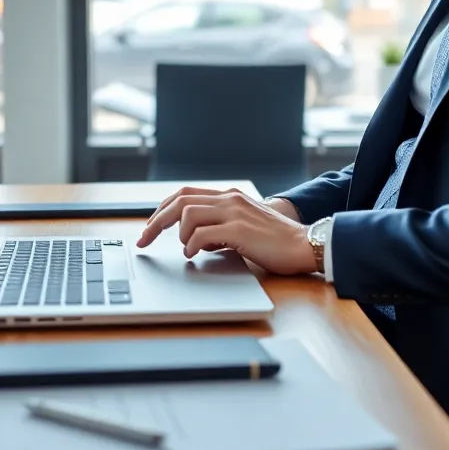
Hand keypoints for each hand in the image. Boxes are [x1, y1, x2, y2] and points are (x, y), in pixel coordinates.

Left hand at [136, 186, 316, 275]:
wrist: (304, 245)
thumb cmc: (275, 241)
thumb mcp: (243, 226)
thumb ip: (220, 226)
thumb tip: (195, 238)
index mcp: (229, 196)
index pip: (185, 193)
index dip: (162, 208)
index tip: (150, 226)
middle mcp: (229, 199)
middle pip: (180, 201)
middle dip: (156, 221)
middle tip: (144, 239)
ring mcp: (234, 213)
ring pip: (188, 214)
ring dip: (179, 235)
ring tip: (186, 250)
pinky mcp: (239, 230)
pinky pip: (202, 235)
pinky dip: (191, 246)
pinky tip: (193, 255)